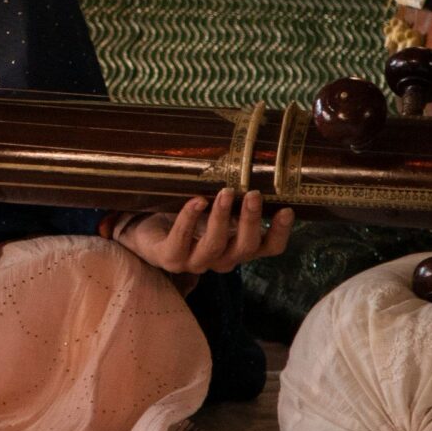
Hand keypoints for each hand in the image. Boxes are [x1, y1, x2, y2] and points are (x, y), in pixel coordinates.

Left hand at [111, 189, 292, 277]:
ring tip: (225, 192)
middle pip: (244, 248)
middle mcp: (221, 260)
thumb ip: (235, 200)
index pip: (268, 249)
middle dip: (251, 221)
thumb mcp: (216, 208)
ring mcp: (195, 262)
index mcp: (237, 249)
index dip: (279, 233)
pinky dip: (189, 219)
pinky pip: (181, 241)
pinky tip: (196, 201)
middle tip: (252, 194)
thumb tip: (255, 168)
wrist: (145, 230)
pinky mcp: (170, 258)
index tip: (287, 209)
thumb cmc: (188, 216)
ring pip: (215, 246)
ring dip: (222, 218)